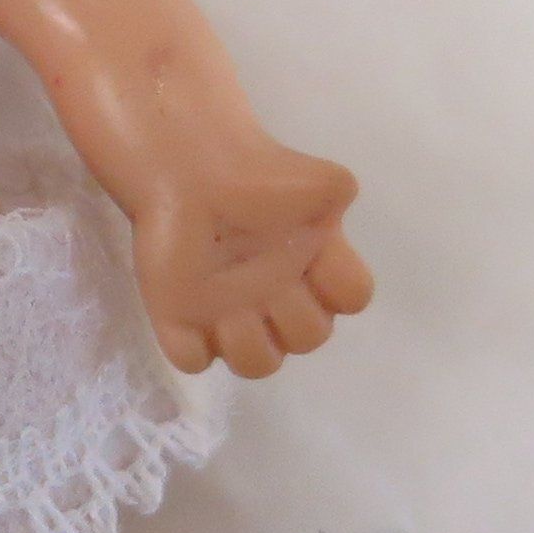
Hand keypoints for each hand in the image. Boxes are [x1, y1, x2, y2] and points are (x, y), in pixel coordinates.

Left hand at [133, 143, 372, 377]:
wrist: (189, 166)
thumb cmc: (252, 174)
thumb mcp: (307, 174)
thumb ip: (333, 187)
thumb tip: (334, 204)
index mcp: (315, 266)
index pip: (351, 299)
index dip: (341, 288)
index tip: (316, 257)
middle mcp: (279, 298)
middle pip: (309, 339)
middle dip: (294, 318)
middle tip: (267, 280)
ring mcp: (231, 312)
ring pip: (257, 366)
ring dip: (248, 346)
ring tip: (225, 308)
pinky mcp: (183, 318)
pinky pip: (192, 359)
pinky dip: (192, 347)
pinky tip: (186, 311)